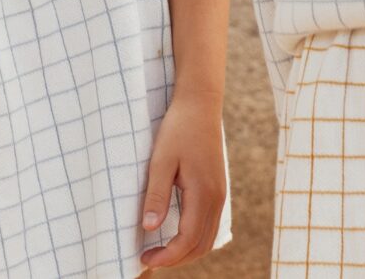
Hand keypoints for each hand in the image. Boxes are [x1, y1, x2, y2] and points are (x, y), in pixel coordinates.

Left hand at [137, 98, 226, 268]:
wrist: (200, 105)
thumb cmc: (178, 129)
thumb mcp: (161, 160)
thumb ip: (156, 195)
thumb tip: (149, 228)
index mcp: (203, 193)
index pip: (188, 239)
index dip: (167, 256)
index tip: (144, 258)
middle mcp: (216, 198)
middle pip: (200, 245)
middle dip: (176, 258)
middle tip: (149, 258)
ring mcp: (220, 194)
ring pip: (207, 238)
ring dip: (186, 251)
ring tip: (160, 251)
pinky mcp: (218, 189)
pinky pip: (209, 225)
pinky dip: (194, 239)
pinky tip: (176, 234)